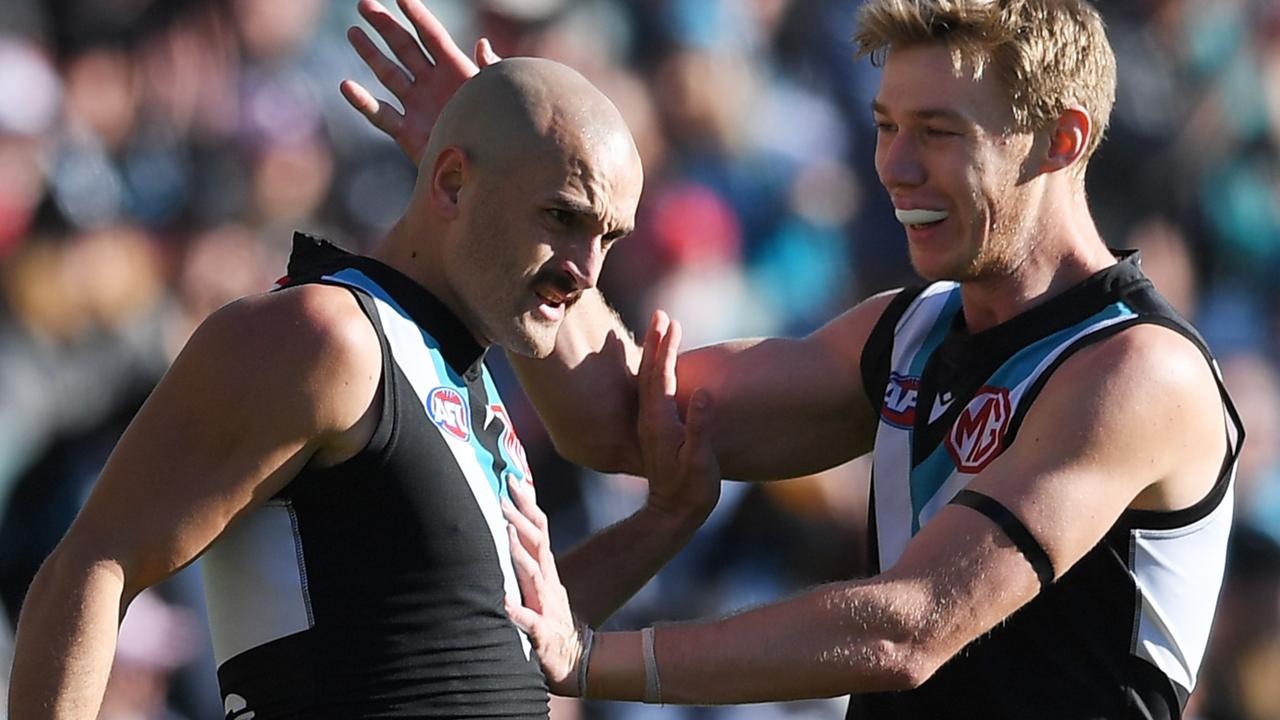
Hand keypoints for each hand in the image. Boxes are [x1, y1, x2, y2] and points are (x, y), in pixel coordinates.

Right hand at [341, 0, 502, 162]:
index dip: (416, 15)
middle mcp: (431, 83)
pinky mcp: (406, 131)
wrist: (482, 171)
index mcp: (454, 69)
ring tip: (354, 32)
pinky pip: (380, 114)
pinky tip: (347, 87)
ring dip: (370, 53)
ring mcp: (416, 105)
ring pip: (388, 73)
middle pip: (404, 48)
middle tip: (364, 4)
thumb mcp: (493, 96)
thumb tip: (482, 44)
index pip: (431, 35)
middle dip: (385, 26)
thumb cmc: (494, 131)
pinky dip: (363, 102)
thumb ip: (489, 71)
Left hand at [502, 479, 584, 695]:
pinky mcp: (542, 634)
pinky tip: (504, 604)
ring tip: (506, 533)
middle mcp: (547, 583)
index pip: (539, 529)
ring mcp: (546, 607)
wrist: (574, 661)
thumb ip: (527, 558)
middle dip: (521, 518)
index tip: (513, 477)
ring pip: (534, 575)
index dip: (527, 503)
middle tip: (503, 494)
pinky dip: (518, 612)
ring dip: (520, 553)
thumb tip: (508, 528)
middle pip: (537, 544)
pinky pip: (529, 622)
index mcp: (546, 570)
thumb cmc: (549, 620)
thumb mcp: (539, 585)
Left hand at [637, 310, 720, 521]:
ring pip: (648, 379)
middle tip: (661, 314)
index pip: (659, 376)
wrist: (673, 513)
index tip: (671, 322)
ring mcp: (651, 423)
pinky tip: (659, 362)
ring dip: (654, 352)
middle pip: (649, 371)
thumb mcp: (700, 460)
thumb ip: (700, 427)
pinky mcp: (657, 428)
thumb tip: (704, 393)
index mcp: (658, 421)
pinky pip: (652, 390)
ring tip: (660, 329)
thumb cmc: (691, 489)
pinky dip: (655, 370)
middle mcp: (649, 418)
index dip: (664, 348)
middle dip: (655, 341)